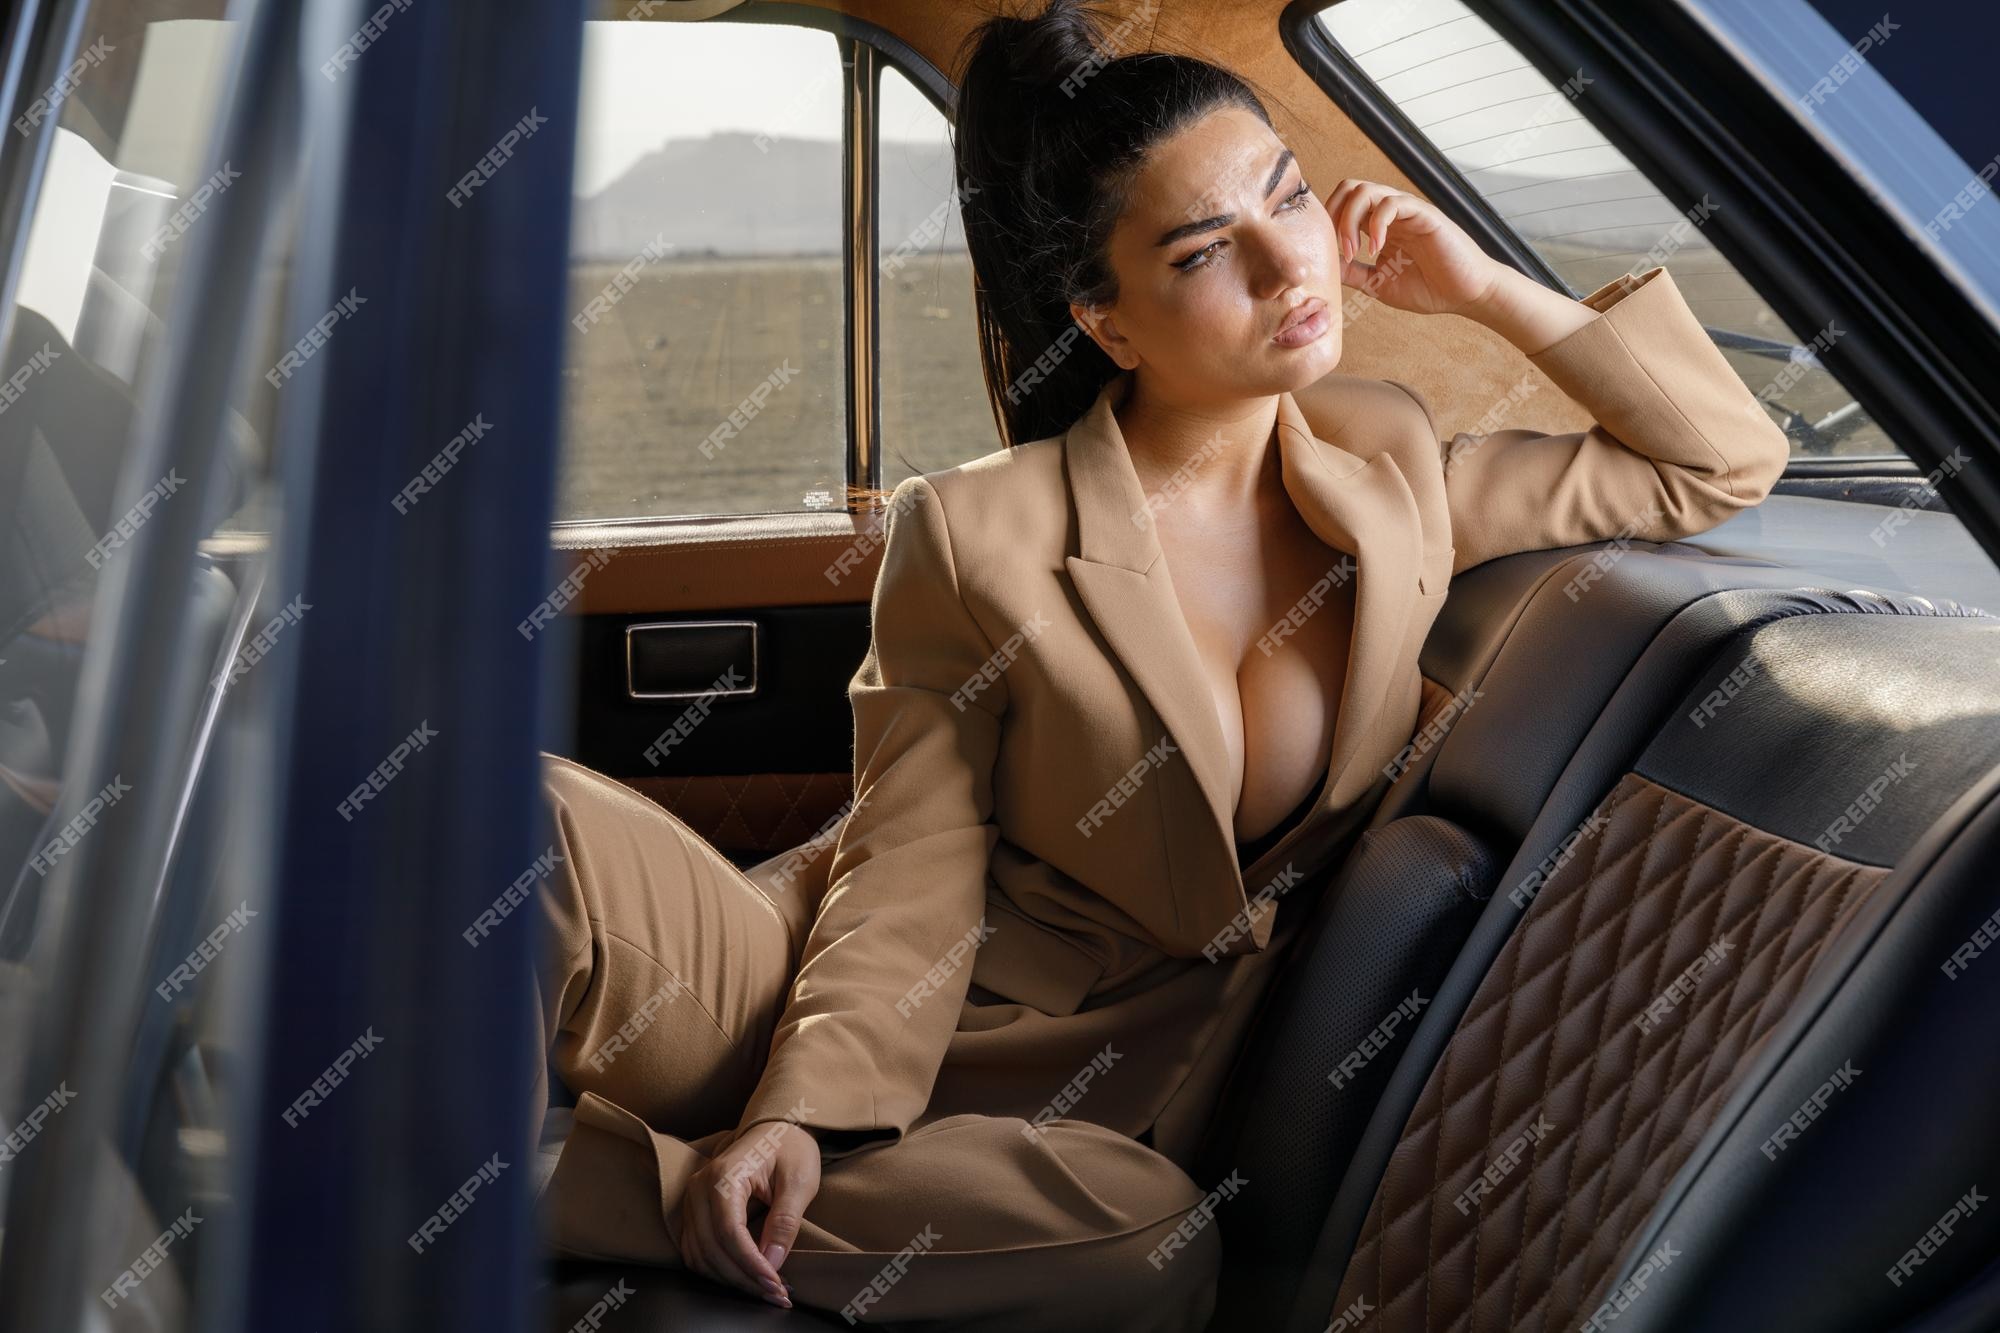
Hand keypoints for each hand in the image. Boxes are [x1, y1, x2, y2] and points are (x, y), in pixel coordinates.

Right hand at [680, 1119, 821, 1309]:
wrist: (777, 1128)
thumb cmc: (791, 1149)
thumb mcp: (800, 1181)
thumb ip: (785, 1221)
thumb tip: (772, 1262)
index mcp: (724, 1176)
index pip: (729, 1232)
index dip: (750, 1265)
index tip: (775, 1285)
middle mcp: (699, 1188)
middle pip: (711, 1248)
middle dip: (743, 1278)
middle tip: (775, 1295)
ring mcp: (693, 1199)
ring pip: (699, 1255)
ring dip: (730, 1279)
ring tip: (764, 1290)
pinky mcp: (694, 1211)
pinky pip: (696, 1250)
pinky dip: (717, 1270)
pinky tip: (744, 1277)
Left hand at [1323, 178, 1595, 353]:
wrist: (1466, 295)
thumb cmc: (1428, 288)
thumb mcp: (1379, 284)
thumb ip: (1352, 273)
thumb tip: (1325, 266)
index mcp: (1378, 226)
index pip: (1343, 204)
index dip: (1328, 222)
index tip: (1328, 253)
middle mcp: (1390, 213)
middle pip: (1349, 188)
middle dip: (1335, 214)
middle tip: (1340, 248)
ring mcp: (1407, 211)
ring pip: (1366, 190)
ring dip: (1351, 220)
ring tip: (1354, 251)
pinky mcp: (1424, 215)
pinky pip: (1393, 203)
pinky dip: (1377, 223)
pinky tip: (1377, 248)